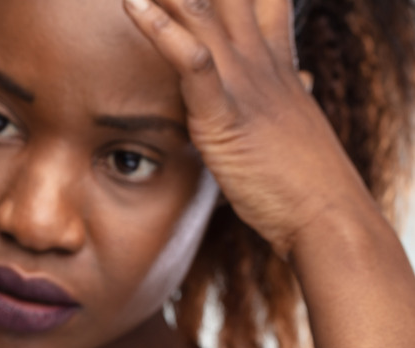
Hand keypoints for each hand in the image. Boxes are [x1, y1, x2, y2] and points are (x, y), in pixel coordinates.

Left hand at [123, 0, 375, 257]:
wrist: (326, 216)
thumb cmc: (303, 175)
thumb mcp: (292, 121)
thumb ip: (285, 90)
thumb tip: (296, 73)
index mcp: (274, 60)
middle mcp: (260, 60)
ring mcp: (245, 84)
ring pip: (202, 13)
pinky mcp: (225, 115)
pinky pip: (192, 63)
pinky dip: (161, 31)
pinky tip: (132, 4)